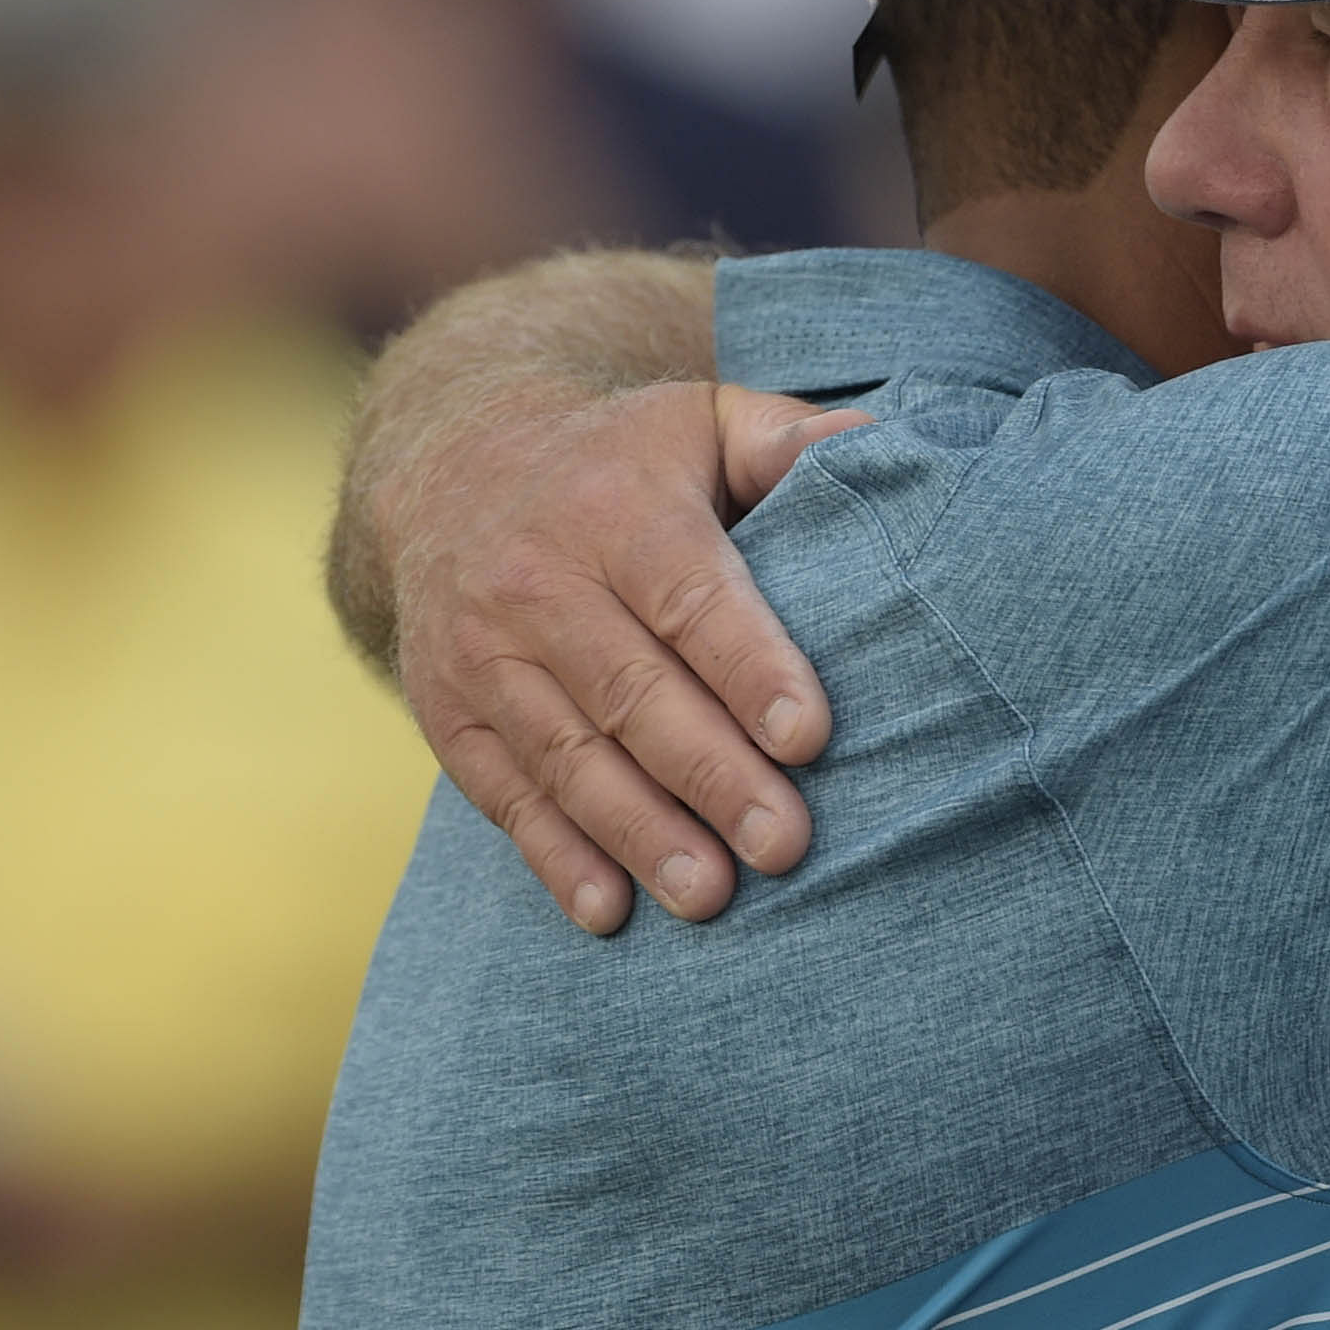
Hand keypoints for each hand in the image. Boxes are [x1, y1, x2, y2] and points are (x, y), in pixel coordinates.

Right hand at [387, 381, 864, 934]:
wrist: (450, 467)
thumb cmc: (619, 461)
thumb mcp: (699, 419)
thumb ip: (788, 439)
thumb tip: (882, 451)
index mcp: (616, 507)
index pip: (688, 596)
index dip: (748, 667)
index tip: (808, 736)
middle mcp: (536, 579)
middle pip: (631, 691)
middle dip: (711, 775)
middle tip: (784, 845)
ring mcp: (482, 654)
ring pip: (567, 755)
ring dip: (640, 833)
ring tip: (710, 897)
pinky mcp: (447, 713)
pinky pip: (503, 793)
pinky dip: (555, 856)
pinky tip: (609, 909)